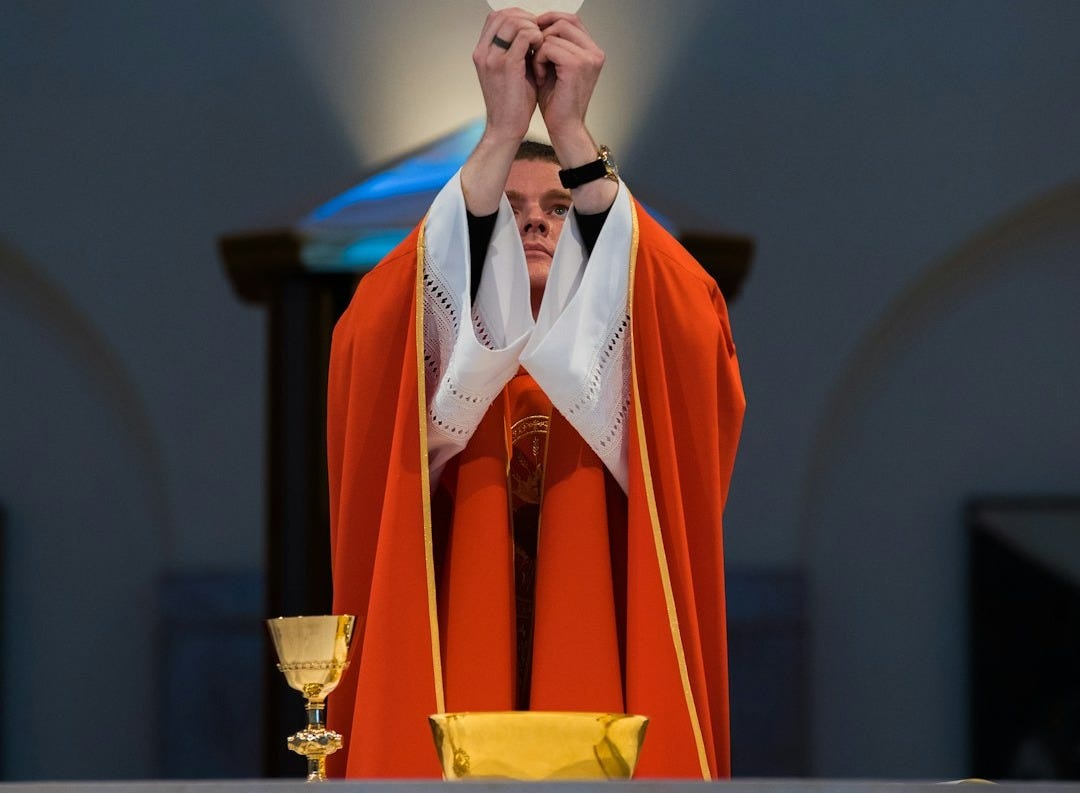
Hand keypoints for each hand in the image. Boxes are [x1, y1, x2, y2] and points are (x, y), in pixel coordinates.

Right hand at [472, 9, 543, 142]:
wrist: (505, 128)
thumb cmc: (511, 103)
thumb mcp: (510, 71)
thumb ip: (515, 50)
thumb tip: (531, 32)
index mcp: (482, 53)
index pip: (496, 17)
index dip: (516, 16)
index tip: (531, 27)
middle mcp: (483, 52)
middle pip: (504, 15)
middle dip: (526, 19)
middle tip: (539, 32)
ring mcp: (493, 58)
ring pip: (514, 21)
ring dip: (532, 28)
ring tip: (540, 43)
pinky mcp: (507, 65)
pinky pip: (525, 36)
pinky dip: (537, 38)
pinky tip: (541, 50)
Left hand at [533, 13, 615, 213]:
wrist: (564, 127)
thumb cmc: (557, 101)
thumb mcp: (555, 66)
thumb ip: (552, 43)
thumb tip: (536, 22)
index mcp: (592, 51)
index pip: (571, 19)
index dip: (549, 21)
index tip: (532, 34)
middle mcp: (595, 52)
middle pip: (563, 21)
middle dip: (542, 33)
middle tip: (533, 53)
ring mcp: (588, 58)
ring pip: (553, 34)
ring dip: (539, 50)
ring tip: (538, 69)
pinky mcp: (577, 66)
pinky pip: (548, 47)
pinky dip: (538, 60)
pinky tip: (539, 76)